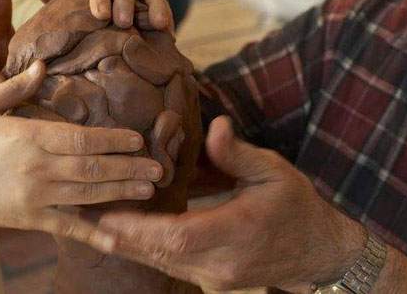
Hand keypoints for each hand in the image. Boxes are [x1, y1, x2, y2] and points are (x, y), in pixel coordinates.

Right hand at [0, 60, 164, 251]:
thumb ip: (14, 87)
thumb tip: (43, 64)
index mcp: (29, 137)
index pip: (82, 138)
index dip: (114, 139)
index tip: (138, 139)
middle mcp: (37, 167)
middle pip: (93, 166)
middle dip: (129, 167)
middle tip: (159, 167)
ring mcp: (35, 196)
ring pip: (87, 193)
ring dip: (121, 191)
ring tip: (149, 188)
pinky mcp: (30, 218)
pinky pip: (67, 226)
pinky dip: (94, 234)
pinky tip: (117, 239)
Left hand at [97, 117, 365, 291]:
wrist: (319, 251)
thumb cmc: (296, 205)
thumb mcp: (273, 171)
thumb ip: (238, 153)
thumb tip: (215, 126)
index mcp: (239, 232)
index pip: (180, 236)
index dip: (141, 229)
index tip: (110, 215)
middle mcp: (224, 263)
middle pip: (163, 255)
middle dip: (123, 238)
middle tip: (87, 220)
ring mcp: (218, 277)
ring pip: (164, 264)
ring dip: (129, 247)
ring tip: (95, 227)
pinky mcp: (214, 281)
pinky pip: (173, 267)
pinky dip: (147, 252)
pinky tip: (124, 237)